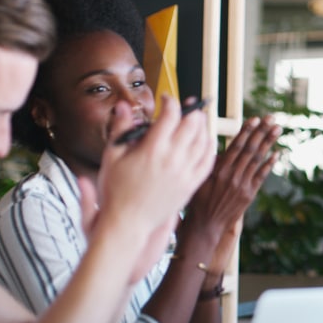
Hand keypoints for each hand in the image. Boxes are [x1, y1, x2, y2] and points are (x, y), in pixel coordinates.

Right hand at [93, 97, 216, 282]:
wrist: (127, 222)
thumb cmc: (116, 191)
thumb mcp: (112, 156)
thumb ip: (120, 128)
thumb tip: (123, 106)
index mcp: (152, 149)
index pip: (171, 115)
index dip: (171, 102)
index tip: (166, 99)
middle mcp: (172, 159)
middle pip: (192, 125)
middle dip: (191, 111)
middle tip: (188, 106)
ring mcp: (184, 173)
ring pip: (203, 142)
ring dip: (203, 127)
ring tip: (198, 120)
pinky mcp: (190, 186)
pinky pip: (208, 162)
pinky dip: (210, 148)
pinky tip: (207, 142)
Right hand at [179, 115, 280, 248]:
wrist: (205, 226)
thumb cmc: (198, 200)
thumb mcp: (199, 179)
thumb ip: (210, 163)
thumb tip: (219, 149)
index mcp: (219, 170)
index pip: (235, 146)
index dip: (246, 131)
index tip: (255, 118)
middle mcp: (232, 176)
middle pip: (249, 149)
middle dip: (261, 131)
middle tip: (271, 118)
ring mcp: (242, 186)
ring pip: (257, 160)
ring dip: (268, 143)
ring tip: (277, 129)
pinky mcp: (249, 195)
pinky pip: (261, 176)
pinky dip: (269, 164)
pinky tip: (277, 153)